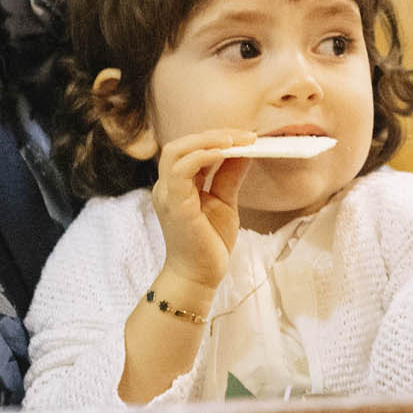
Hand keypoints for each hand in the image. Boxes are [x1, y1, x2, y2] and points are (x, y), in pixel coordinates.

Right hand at [150, 129, 256, 290]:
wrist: (199, 276)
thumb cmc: (210, 242)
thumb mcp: (225, 201)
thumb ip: (230, 175)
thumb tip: (245, 149)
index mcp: (177, 185)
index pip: (190, 150)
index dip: (216, 138)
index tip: (246, 136)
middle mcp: (167, 186)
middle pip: (181, 145)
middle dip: (214, 135)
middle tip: (245, 135)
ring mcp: (167, 194)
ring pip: (176, 151)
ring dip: (207, 141)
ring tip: (235, 140)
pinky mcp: (174, 204)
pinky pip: (181, 169)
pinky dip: (202, 156)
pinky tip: (224, 153)